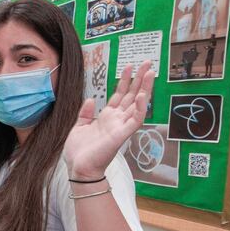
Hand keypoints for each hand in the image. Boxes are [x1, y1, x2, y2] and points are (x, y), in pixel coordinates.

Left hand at [63, 61, 154, 179]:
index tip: (129, 66)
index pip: (119, 95)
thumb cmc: (79, 152)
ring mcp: (120, 126)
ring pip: (138, 104)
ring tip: (150, 72)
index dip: (124, 81)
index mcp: (106, 117)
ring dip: (145, 88)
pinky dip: (141, 108)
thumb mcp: (79, 127)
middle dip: (139, 79)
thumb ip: (85, 113)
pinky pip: (135, 120)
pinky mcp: (122, 135)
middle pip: (132, 95)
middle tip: (148, 62)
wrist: (79, 168)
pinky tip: (143, 95)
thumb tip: (91, 99)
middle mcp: (116, 120)